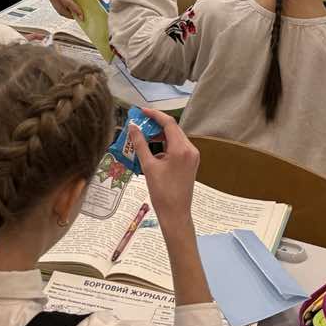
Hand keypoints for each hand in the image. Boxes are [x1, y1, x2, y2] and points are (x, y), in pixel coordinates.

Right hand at [39, 0, 83, 19]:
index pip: (66, 1)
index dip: (74, 8)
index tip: (81, 14)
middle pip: (61, 10)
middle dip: (71, 15)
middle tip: (80, 18)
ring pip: (58, 9)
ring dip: (67, 14)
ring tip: (75, 16)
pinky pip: (56, 6)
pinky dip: (63, 10)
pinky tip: (68, 9)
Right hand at [130, 107, 198, 232]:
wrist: (175, 214)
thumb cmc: (161, 192)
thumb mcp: (148, 166)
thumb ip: (140, 144)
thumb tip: (133, 127)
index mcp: (181, 149)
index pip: (168, 123)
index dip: (154, 115)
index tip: (141, 111)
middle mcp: (190, 149)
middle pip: (172, 129)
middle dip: (156, 125)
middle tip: (139, 124)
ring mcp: (192, 156)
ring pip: (175, 138)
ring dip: (160, 136)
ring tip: (143, 138)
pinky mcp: (191, 163)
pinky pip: (177, 148)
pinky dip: (165, 146)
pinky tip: (152, 152)